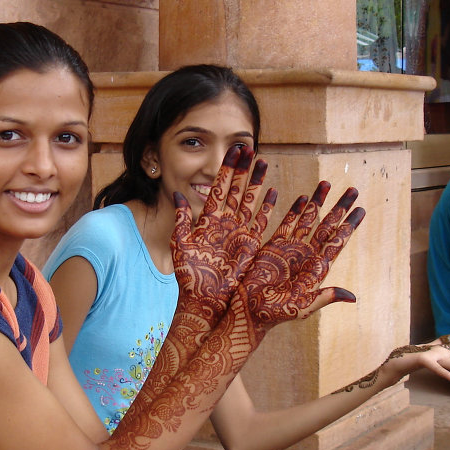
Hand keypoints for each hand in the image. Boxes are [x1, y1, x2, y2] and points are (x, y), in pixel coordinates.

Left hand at [171, 146, 274, 327]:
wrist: (204, 301)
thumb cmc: (190, 277)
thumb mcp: (181, 244)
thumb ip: (181, 219)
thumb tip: (177, 194)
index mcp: (208, 219)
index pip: (219, 186)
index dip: (227, 168)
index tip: (234, 149)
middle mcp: (224, 222)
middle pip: (236, 189)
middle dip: (244, 169)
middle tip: (251, 148)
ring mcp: (238, 232)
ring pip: (249, 201)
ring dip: (256, 182)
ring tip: (263, 162)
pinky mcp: (249, 245)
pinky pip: (260, 222)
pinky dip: (266, 207)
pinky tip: (273, 191)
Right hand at [233, 182, 362, 342]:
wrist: (248, 310)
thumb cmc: (275, 313)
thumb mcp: (301, 306)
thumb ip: (324, 297)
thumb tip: (351, 296)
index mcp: (316, 268)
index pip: (337, 242)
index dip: (349, 226)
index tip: (360, 209)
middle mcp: (307, 255)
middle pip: (327, 226)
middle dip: (339, 207)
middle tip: (353, 190)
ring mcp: (291, 249)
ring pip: (308, 220)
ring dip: (318, 202)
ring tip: (327, 183)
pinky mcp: (274, 246)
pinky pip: (287, 223)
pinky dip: (295, 210)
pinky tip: (304, 197)